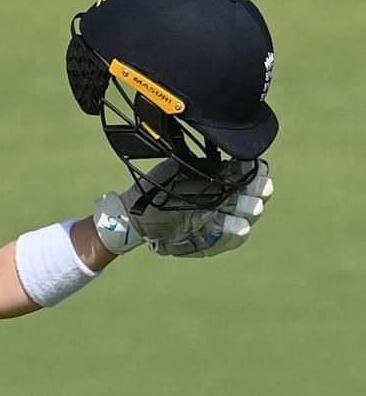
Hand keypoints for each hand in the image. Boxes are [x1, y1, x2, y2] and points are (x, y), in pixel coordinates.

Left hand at [93, 159, 273, 256]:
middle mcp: (228, 199)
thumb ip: (198, 163)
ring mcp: (222, 219)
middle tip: (251, 190)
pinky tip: (238, 228)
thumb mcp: (175, 168)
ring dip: (248, 213)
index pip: (252, 174)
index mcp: (223, 178)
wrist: (137, 213)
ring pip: (248, 218)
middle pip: (257, 196)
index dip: (258, 172)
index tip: (256, 168)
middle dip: (257, 192)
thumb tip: (220, 155)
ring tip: (244, 210)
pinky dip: (234, 234)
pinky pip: (230, 240)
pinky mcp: (212, 239)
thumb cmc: (158, 186)